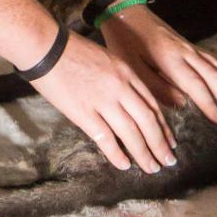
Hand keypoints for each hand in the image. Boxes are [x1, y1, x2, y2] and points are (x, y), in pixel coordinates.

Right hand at [30, 28, 176, 173]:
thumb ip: (120, 79)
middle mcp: (120, 87)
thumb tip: (129, 102)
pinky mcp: (84, 113)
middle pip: (147, 121)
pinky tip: (124, 165)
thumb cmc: (73, 51)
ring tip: (152, 168)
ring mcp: (103, 101)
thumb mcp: (107, 58)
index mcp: (127, 72)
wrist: (47, 47)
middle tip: (168, 161)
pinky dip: (117, 154)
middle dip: (160, 144)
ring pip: (131, 132)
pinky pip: (105, 138)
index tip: (170, 141)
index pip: (152, 104)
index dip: (163, 126)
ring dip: (144, 153)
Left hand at [100, 5, 216, 124]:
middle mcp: (185, 52)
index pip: (196, 85)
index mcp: (170, 59)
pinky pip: (213, 59)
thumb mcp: (131, 66)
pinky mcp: (188, 45)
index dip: (210, 103)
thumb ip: (155, 86)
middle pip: (213, 76)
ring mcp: (189, 47)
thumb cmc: (124, 40)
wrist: (125, 10)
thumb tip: (182, 103)